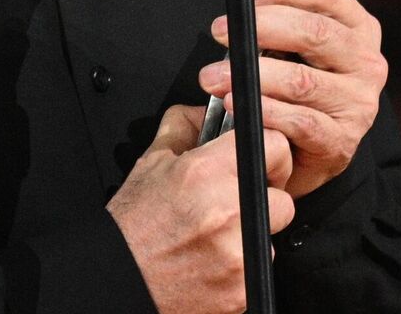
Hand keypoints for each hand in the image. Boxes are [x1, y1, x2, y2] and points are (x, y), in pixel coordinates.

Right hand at [108, 104, 295, 313]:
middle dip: (263, 197)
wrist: (118, 276)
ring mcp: (237, 254)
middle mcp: (227, 212)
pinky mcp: (241, 289)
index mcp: (205, 173)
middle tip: (235, 202)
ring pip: (272, 234)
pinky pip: (261, 266)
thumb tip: (210, 111)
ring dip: (252, 232)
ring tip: (217, 234)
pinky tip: (213, 258)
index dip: (269, 151)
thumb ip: (184, 126)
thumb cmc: (132, 224)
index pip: (274, 145)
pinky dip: (243, 264)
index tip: (259, 160)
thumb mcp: (151, 162)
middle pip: (282, 197)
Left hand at [201, 0, 386, 198]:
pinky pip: (299, 121)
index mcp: (359, 27)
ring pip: (301, 81)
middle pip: (314, 33)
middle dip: (259, 29)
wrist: (308, 150)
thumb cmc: (300, 80)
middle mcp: (367, 63)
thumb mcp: (301, 26)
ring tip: (213, 77)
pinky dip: (263, 111)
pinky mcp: (341, 142)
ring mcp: (359, 105)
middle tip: (218, 32)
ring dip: (250, 75)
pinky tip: (237, 105)